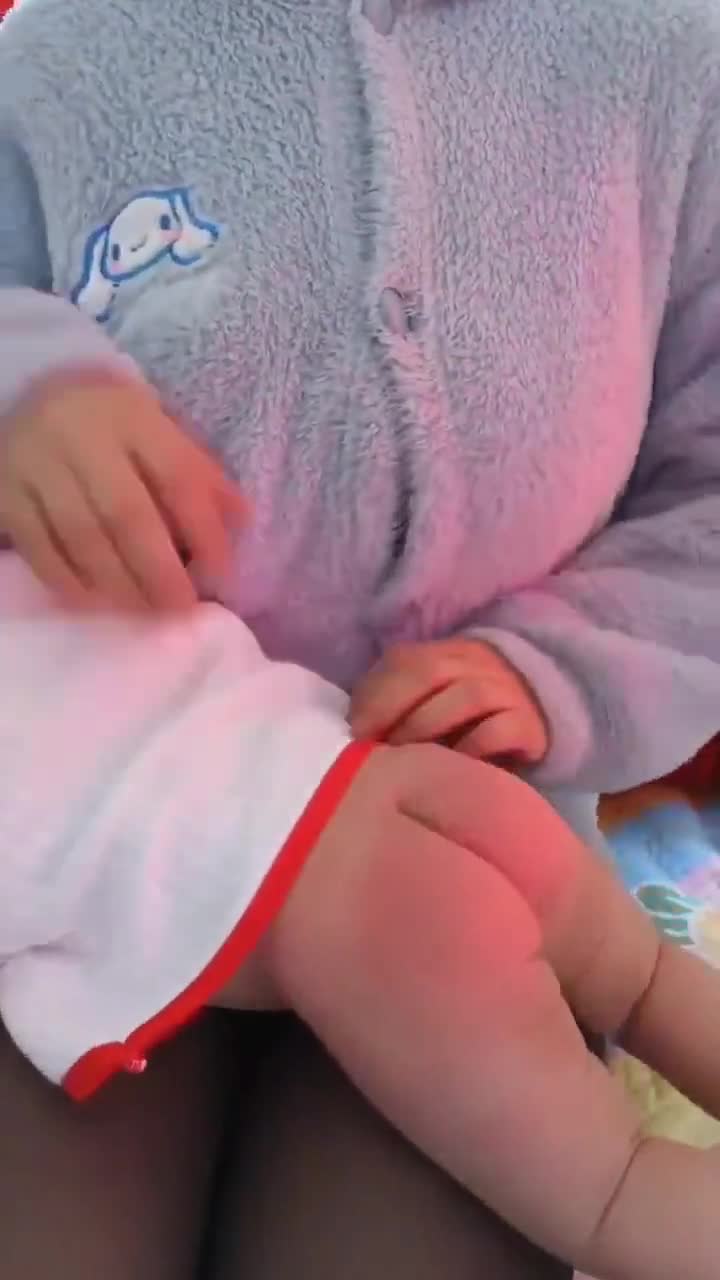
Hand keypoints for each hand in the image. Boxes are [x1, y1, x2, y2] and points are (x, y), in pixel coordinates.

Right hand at [0, 375, 244, 610]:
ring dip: (120, 584)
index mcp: (131, 416)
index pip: (177, 475)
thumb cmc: (107, 426)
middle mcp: (80, 435)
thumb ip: (195, 471)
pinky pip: (41, 550)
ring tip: (145, 610)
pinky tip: (99, 602)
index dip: (205, 530)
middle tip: (181, 607)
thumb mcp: (154, 429)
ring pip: (82, 537)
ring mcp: (35, 465)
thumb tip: (241, 519)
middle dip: (159, 570)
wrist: (23, 399)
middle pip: (126, 513)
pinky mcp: (5, 495)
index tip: (222, 573)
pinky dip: (73, 583)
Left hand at [349, 638, 548, 764]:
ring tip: (409, 759)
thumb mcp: (426, 702)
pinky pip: (500, 730)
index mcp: (445, 652)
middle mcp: (478, 663)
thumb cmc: (463, 721)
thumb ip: (394, 703)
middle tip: (377, 748)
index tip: (356, 732)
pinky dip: (472, 748)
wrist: (535, 721)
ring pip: (467, 696)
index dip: (377, 695)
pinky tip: (453, 766)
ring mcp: (508, 691)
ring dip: (429, 727)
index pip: (405, 660)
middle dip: (397, 709)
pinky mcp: (530, 724)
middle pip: (432, 671)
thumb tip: (357, 731)